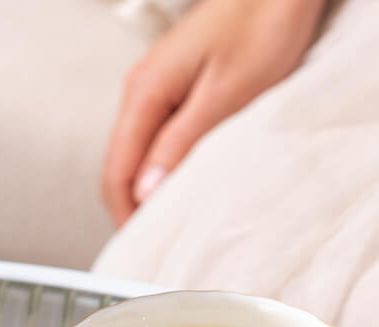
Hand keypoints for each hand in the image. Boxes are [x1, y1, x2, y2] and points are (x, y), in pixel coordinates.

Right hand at [101, 0, 324, 225]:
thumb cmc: (262, 24)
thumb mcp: (226, 94)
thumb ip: (182, 143)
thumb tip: (147, 191)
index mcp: (145, 94)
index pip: (115, 174)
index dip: (126, 218)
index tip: (145, 249)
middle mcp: (142, 93)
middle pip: (121, 169)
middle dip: (135, 211)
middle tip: (162, 245)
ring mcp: (157, 91)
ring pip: (139, 158)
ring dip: (152, 193)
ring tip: (175, 224)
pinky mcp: (177, 92)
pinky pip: (159, 143)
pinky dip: (167, 171)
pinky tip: (188, 186)